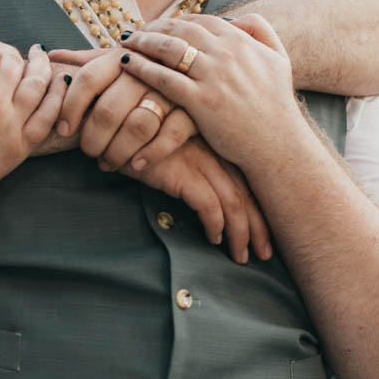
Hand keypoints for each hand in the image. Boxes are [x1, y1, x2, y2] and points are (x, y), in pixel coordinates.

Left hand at [55, 46, 198, 171]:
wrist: (210, 66)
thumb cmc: (154, 66)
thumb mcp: (124, 57)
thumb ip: (89, 60)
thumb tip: (51, 55)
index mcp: (123, 55)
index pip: (87, 80)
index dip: (70, 108)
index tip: (64, 130)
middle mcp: (146, 68)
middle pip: (108, 109)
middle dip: (93, 139)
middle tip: (89, 153)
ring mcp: (173, 88)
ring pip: (137, 126)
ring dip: (118, 151)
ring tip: (109, 163)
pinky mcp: (196, 108)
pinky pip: (169, 136)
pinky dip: (150, 154)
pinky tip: (137, 164)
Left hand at [120, 15, 301, 174]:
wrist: (277, 144)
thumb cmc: (276, 105)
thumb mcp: (279, 59)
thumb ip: (261, 32)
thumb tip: (237, 19)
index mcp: (241, 40)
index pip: (199, 20)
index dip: (175, 20)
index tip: (159, 25)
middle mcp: (226, 52)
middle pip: (179, 29)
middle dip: (153, 27)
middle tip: (135, 31)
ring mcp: (213, 76)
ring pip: (168, 48)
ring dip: (143, 42)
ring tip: (126, 43)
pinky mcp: (201, 101)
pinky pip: (163, 78)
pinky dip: (141, 67)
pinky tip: (126, 64)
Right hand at [129, 137, 270, 262]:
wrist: (113, 122)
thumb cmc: (141, 136)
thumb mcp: (176, 147)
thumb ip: (194, 163)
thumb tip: (210, 199)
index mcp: (218, 143)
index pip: (249, 180)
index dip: (261, 209)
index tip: (265, 234)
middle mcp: (215, 150)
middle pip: (248, 193)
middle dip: (259, 227)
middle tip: (264, 254)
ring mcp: (200, 159)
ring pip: (234, 201)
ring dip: (240, 233)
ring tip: (240, 256)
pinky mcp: (181, 170)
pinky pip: (208, 204)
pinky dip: (215, 224)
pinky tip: (213, 239)